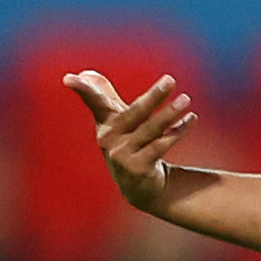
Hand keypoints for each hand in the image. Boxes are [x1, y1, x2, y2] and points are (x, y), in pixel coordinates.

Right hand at [63, 70, 196, 212]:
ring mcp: (122, 156)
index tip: (69, 78)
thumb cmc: (127, 146)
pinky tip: (192, 119)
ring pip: (151, 129)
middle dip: (153, 96)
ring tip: (186, 99)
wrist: (138, 187)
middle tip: (170, 80)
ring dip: (171, 113)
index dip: (83, 90)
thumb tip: (88, 73)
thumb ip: (105, 97)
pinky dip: (178, 131)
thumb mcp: (116, 122)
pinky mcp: (138, 169)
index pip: (94, 102)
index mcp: (104, 124)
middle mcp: (109, 139)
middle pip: (134, 112)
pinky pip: (161, 145)